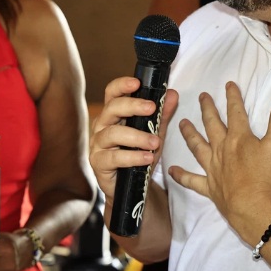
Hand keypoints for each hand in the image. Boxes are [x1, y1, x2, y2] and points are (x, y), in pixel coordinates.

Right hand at [89, 77, 178, 199]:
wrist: (132, 187)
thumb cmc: (139, 155)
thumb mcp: (155, 133)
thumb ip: (162, 115)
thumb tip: (172, 94)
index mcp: (113, 114)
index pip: (112, 93)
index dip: (121, 85)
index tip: (137, 82)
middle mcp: (102, 126)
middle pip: (111, 108)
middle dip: (131, 106)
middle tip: (152, 108)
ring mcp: (97, 144)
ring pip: (112, 133)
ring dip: (136, 136)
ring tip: (155, 142)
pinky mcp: (98, 163)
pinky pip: (113, 157)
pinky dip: (132, 157)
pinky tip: (147, 158)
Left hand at [168, 82, 270, 235]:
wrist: (253, 206)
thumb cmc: (265, 176)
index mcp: (238, 138)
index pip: (235, 112)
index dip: (232, 97)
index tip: (228, 84)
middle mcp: (221, 149)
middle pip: (212, 124)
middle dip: (207, 109)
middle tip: (201, 96)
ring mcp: (212, 167)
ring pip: (197, 146)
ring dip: (189, 134)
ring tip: (181, 123)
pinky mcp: (209, 186)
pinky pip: (191, 180)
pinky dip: (181, 176)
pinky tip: (171, 171)